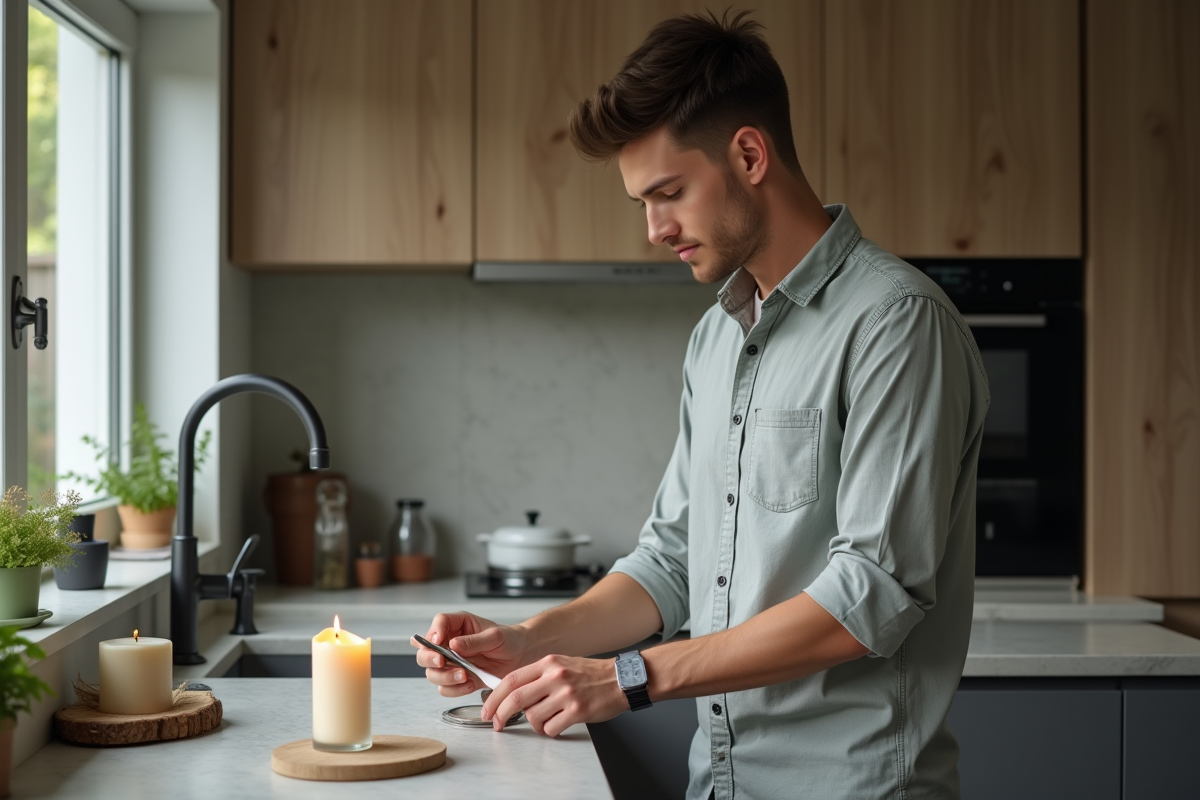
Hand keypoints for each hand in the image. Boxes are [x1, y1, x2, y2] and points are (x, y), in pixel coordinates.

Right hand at [411, 612, 535, 697]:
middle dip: (430, 658)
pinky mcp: (459, 679)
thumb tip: (453, 644)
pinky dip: (455, 689)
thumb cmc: (509, 639)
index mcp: (458, 625)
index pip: (439, 623)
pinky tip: (470, 684)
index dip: (434, 632)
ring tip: (464, 675)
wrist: (521, 656)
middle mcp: (450, 643)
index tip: (437, 641)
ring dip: (444, 677)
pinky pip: (446, 688)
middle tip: (442, 661)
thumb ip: (474, 641)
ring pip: (433, 672)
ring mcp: (453, 663)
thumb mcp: (495, 636)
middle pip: (425, 651)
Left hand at [481, 655, 628, 736]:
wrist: (622, 679)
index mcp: (549, 663)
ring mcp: (567, 693)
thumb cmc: (592, 674)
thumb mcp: (562, 664)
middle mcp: (555, 676)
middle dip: (501, 714)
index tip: (488, 709)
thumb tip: (515, 694)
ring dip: (534, 725)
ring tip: (545, 721)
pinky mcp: (577, 710)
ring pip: (533, 716)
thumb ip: (539, 676)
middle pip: (516, 698)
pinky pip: (551, 728)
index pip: (512, 679)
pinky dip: (550, 731)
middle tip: (498, 724)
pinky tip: (559, 724)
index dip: (495, 697)